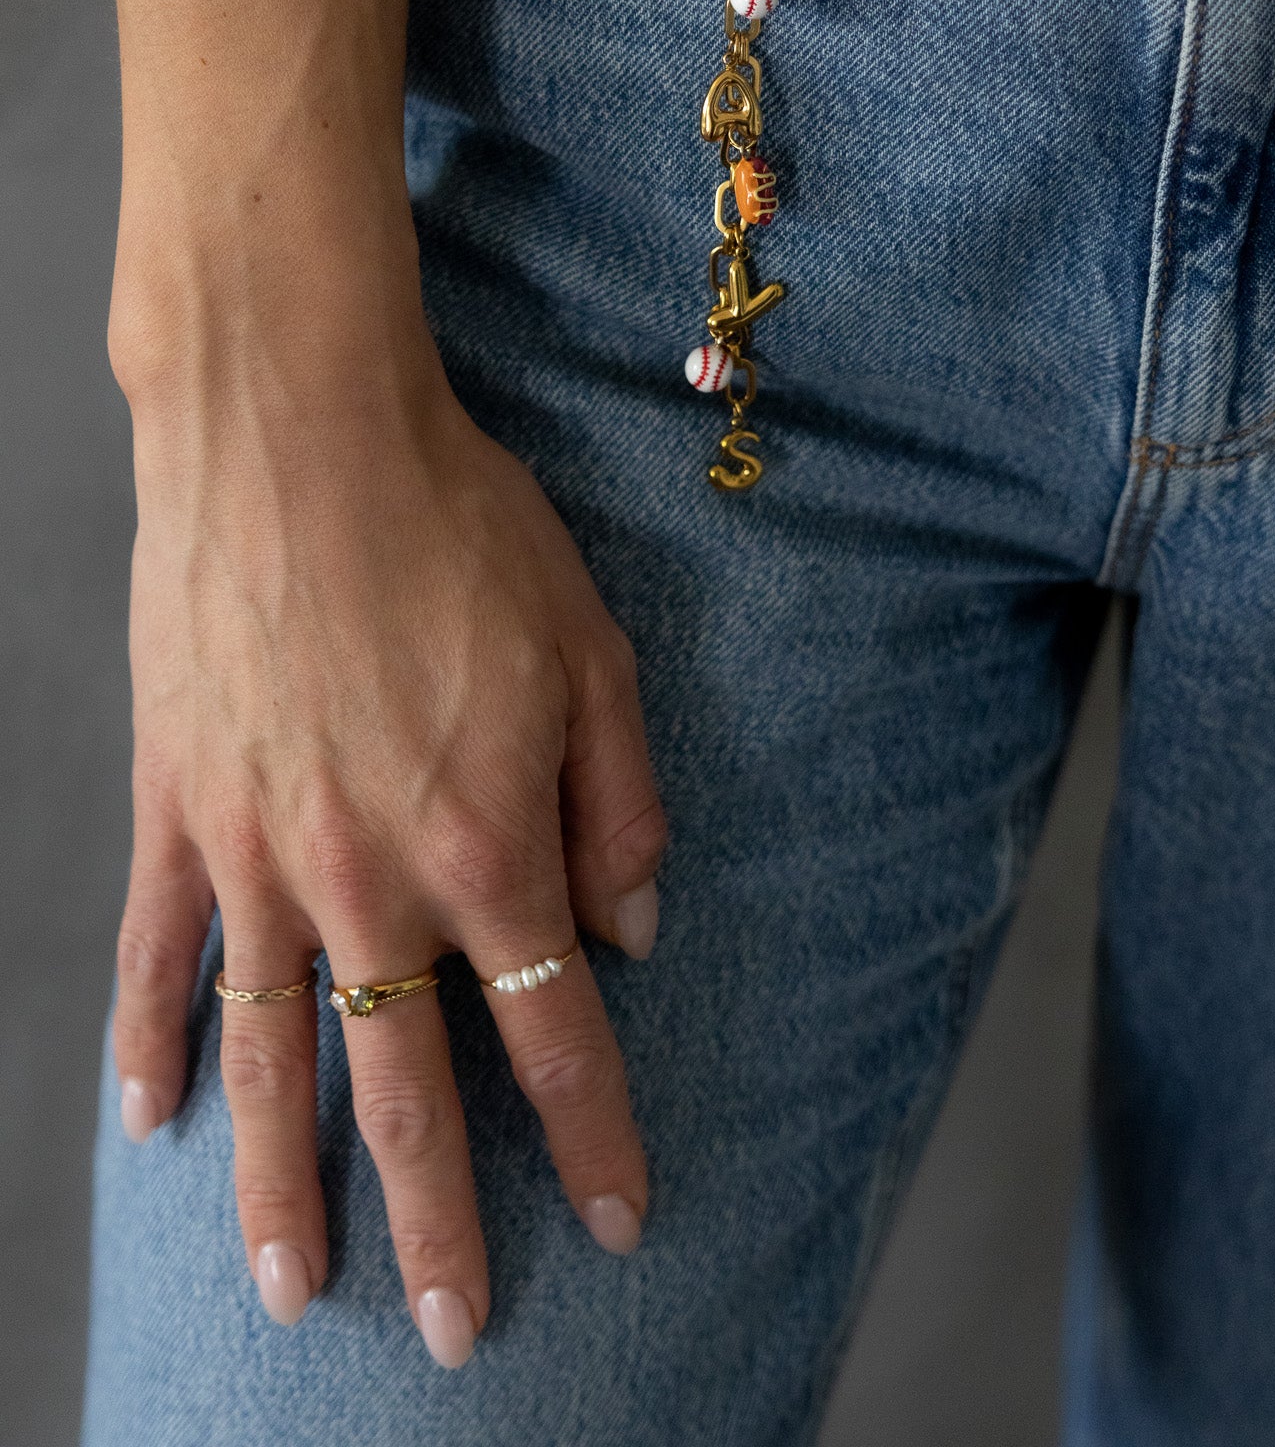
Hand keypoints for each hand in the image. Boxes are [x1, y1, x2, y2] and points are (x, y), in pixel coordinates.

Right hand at [110, 333, 665, 1366]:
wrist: (298, 430)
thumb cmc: (457, 526)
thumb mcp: (591, 648)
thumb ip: (618, 802)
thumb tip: (631, 929)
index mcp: (484, 845)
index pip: (555, 1037)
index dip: (598, 1138)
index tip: (626, 1221)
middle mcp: (365, 879)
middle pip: (404, 1090)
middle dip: (439, 1221)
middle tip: (449, 1334)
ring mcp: (255, 855)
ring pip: (270, 1056)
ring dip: (279, 1187)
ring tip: (290, 1290)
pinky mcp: (177, 809)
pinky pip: (157, 954)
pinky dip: (153, 1041)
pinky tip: (154, 1121)